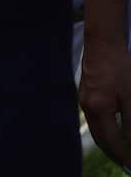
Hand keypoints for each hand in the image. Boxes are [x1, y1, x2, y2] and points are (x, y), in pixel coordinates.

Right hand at [81, 34, 130, 165]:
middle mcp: (88, 107)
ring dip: (109, 144)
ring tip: (123, 154)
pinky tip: (114, 133)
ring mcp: (84, 101)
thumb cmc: (120, 67)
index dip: (124, 156)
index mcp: (99, 109)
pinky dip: (105, 132)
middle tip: (128, 166)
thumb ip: (130, 122)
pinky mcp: (86, 95)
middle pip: (100, 139)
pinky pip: (95, 121)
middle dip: (115, 155)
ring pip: (96, 131)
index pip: (112, 142)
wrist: (102, 45)